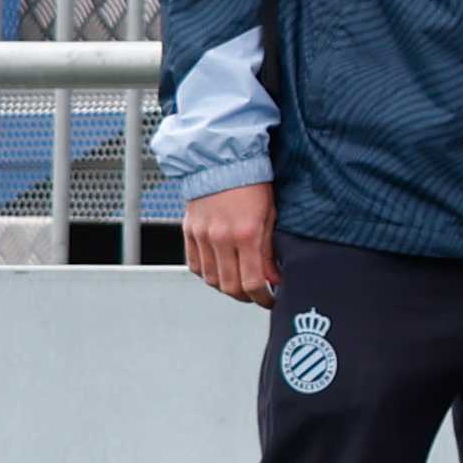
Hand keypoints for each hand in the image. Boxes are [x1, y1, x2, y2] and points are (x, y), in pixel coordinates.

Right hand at [178, 179, 277, 302]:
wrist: (221, 162)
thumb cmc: (251, 184)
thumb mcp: (270, 216)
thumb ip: (269, 251)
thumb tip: (273, 279)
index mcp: (246, 234)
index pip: (253, 282)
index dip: (263, 297)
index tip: (271, 300)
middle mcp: (221, 238)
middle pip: (230, 286)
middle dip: (246, 297)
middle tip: (257, 295)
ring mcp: (202, 236)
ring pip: (211, 279)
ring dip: (226, 288)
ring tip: (240, 285)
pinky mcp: (189, 232)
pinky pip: (195, 265)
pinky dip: (207, 275)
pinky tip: (220, 271)